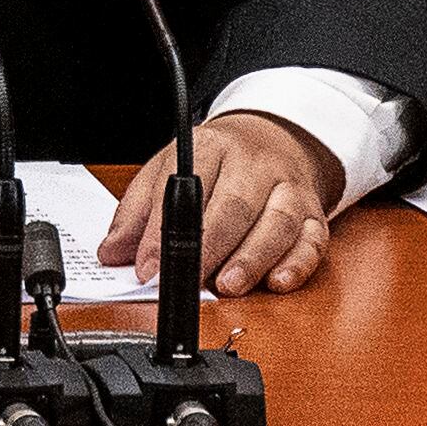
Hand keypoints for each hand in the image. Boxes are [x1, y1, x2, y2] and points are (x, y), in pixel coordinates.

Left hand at [98, 111, 342, 296]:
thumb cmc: (217, 163)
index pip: (186, 183)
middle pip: (234, 205)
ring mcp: (289, 188)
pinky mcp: (314, 214)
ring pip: (277, 223)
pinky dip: (297, 264)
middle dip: (208, 249)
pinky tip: (276, 282)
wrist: (275, 139)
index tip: (148, 267)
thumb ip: (138, 211)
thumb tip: (112, 252)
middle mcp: (255, 164)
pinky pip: (313, 241)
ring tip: (227, 286)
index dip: (163, 229)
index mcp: (212, 145)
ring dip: (251, 259)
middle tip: (186, 281)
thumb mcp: (168, 169)